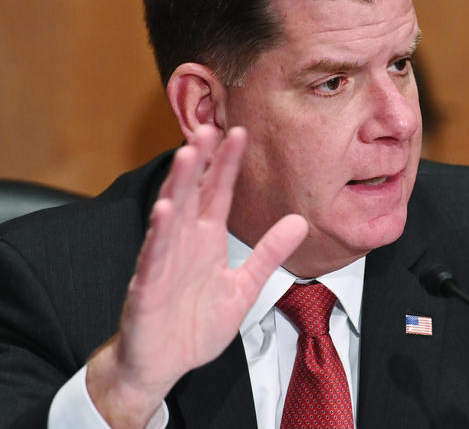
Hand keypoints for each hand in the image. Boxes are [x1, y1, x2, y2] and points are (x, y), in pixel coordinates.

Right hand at [86, 126, 307, 427]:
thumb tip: (300, 222)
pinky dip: (159, 236)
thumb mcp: (245, 286)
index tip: (241, 133)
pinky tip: (164, 212)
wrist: (166, 363)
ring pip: (171, 217)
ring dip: (179, 186)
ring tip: (188, 155)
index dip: (228, 164)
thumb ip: (269, 253)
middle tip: (210, 126)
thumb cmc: (197, 323)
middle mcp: (184, 244)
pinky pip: (154, 259)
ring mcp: (164, 263)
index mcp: (206, 240)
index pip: (218, 193)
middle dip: (201, 161)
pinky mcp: (148, 289)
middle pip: (192, 195)